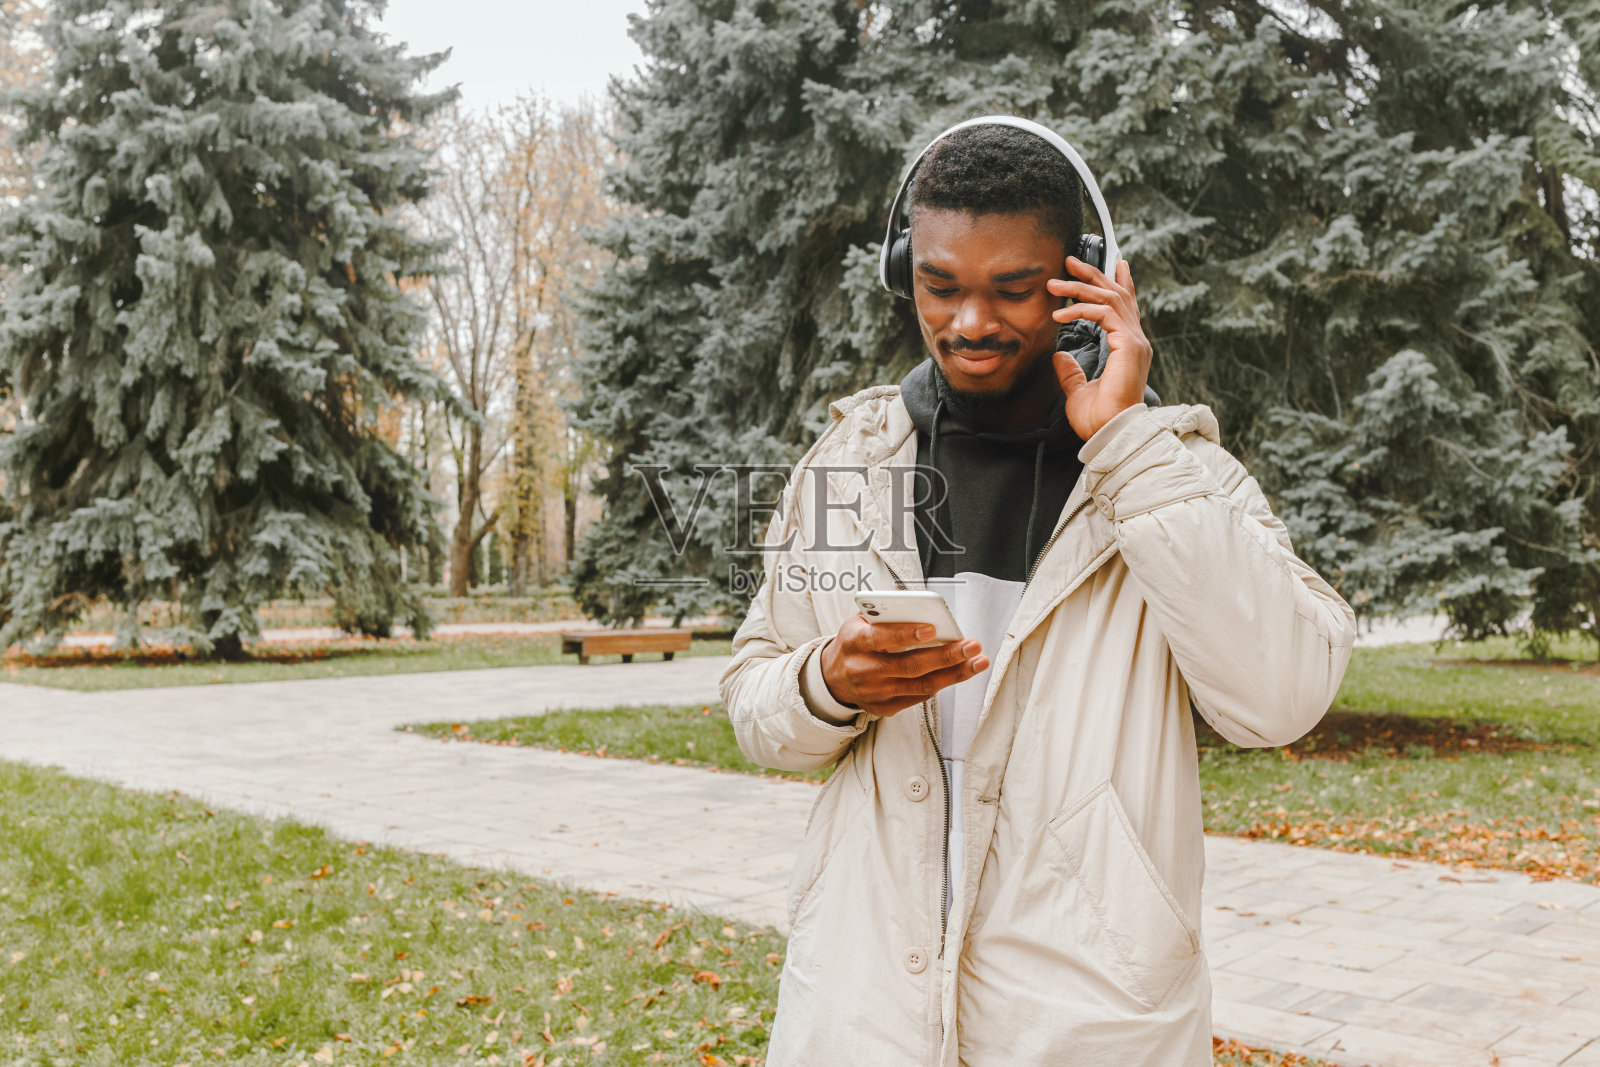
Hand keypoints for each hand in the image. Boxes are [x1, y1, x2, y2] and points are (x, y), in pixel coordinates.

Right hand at [818, 616, 987, 717]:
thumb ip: (885, 611)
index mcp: (855, 642)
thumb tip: (914, 599)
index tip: (932, 629)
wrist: (833, 677)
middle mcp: (863, 670)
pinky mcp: (885, 707)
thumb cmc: (855, 643)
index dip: (906, 634)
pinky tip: (958, 672)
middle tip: (972, 646)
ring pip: (920, 686)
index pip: (881, 639)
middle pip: (910, 666)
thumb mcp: (859, 620)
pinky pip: (919, 697)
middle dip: (946, 656)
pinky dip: (941, 683)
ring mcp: (875, 693)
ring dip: (954, 674)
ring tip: (977, 661)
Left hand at [1047, 256, 1152, 440]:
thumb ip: (1071, 370)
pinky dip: (1081, 309)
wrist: (1109, 433)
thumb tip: (1059, 355)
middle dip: (1093, 274)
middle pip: (1117, 295)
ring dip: (1080, 287)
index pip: (1125, 307)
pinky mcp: (1129, 345)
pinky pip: (1104, 314)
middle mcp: (1135, 341)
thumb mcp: (1078, 389)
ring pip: (1109, 299)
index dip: (1118, 282)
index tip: (1112, 263)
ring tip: (1055, 283)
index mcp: (1128, 348)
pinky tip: (1060, 314)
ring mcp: (1135, 341)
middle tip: (1070, 261)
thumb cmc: (1098, 418)